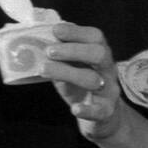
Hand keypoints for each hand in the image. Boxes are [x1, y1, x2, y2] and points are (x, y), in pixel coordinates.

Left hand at [41, 22, 147, 147]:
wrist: (103, 117)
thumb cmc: (81, 87)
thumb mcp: (71, 67)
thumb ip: (59, 56)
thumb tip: (38, 39)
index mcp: (100, 55)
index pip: (95, 37)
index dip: (76, 32)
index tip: (55, 30)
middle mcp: (108, 70)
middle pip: (99, 53)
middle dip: (73, 50)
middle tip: (49, 51)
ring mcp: (109, 91)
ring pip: (94, 80)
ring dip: (68, 73)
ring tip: (44, 70)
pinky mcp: (106, 112)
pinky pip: (100, 110)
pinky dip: (87, 110)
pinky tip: (74, 109)